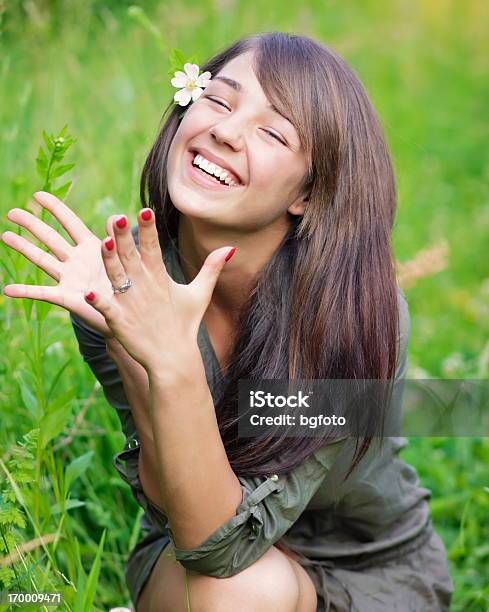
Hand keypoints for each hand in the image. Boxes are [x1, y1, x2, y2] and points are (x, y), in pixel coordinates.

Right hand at [2, 191, 122, 336]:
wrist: (131, 313)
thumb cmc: (128, 283)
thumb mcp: (125, 258)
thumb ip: (118, 238)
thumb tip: (116, 216)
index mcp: (91, 247)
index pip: (70, 223)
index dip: (55, 208)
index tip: (37, 194)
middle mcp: (76, 260)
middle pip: (50, 238)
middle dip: (32, 224)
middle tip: (12, 212)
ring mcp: (69, 278)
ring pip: (42, 260)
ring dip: (24, 248)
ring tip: (5, 235)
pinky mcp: (67, 297)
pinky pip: (43, 294)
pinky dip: (26, 291)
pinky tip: (8, 290)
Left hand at [83, 208, 235, 372]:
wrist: (173, 359)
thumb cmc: (184, 324)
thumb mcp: (200, 294)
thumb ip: (211, 269)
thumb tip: (230, 248)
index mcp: (161, 279)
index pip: (154, 249)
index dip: (149, 230)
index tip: (145, 210)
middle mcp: (145, 289)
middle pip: (132, 258)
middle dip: (125, 238)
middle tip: (118, 218)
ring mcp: (131, 305)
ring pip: (118, 278)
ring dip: (110, 262)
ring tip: (103, 243)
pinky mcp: (120, 322)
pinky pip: (108, 309)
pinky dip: (99, 302)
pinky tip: (88, 293)